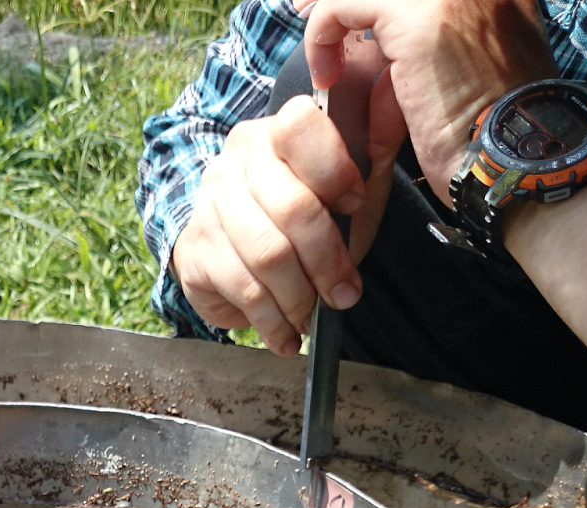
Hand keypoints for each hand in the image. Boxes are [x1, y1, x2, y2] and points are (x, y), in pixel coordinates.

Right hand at [170, 34, 397, 355]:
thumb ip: (373, 143)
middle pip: (292, 209)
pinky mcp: (193, 251)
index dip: (336, 171)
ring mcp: (210, 206)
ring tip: (314, 317)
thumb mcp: (345, 178)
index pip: (302, 128)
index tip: (357, 205)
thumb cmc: (300, 210)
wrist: (226, 239)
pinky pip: (241, 289)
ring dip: (300, 297)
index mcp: (276, 132)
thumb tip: (392, 94)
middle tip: (346, 295)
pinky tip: (286, 335)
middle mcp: (236, 162)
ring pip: (267, 255)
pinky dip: (271, 321)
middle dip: (328, 261)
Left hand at [300, 0, 555, 203]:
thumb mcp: (470, 61)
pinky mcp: (422, 15)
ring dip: (329, 11)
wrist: (512, 156)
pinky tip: (326, 74)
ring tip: (318, 49)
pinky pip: (343, 5)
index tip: (335, 4)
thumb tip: (384, 28)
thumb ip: (438, 30)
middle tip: (306, 8)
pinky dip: (323, 36)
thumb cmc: (488, 127)